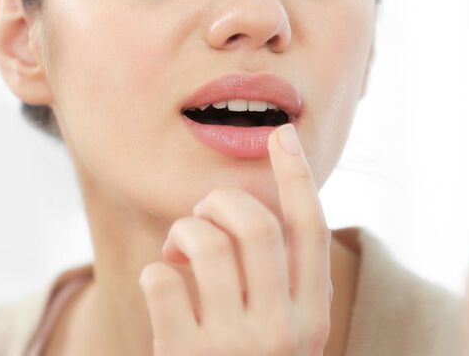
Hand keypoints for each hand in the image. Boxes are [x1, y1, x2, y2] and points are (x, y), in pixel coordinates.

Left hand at [139, 124, 331, 355]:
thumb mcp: (282, 335)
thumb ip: (279, 282)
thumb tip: (246, 207)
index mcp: (313, 318)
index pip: (312, 230)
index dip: (297, 176)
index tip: (280, 134)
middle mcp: (283, 330)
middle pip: (254, 223)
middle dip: (218, 203)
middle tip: (204, 219)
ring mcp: (235, 345)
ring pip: (204, 240)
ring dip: (182, 233)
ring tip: (177, 254)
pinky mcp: (187, 355)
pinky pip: (160, 276)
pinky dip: (155, 270)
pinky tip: (163, 292)